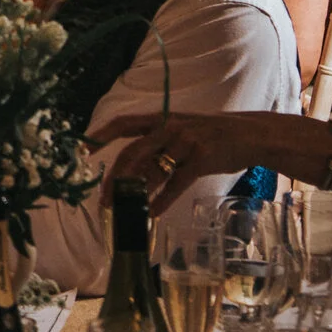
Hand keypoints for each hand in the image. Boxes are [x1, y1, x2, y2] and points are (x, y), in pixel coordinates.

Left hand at [90, 110, 331, 215]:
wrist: (249, 134)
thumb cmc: (210, 135)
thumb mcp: (181, 131)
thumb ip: (158, 146)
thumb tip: (132, 171)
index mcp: (161, 119)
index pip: (123, 124)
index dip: (101, 135)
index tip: (82, 149)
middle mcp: (169, 127)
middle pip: (132, 153)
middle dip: (115, 177)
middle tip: (104, 198)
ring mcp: (185, 142)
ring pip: (152, 169)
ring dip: (136, 193)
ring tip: (125, 209)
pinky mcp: (201, 159)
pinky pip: (177, 183)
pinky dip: (163, 199)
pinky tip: (153, 212)